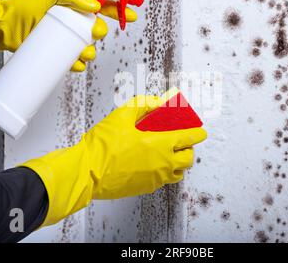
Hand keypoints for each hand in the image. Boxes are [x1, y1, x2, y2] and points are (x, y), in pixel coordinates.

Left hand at [0, 0, 137, 70]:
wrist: (2, 28)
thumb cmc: (22, 8)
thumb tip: (94, 6)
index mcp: (74, 7)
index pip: (102, 8)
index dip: (118, 12)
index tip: (131, 16)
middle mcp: (73, 24)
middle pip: (98, 31)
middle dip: (99, 33)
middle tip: (93, 32)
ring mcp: (66, 41)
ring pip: (89, 49)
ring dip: (90, 52)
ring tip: (80, 51)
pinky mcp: (59, 56)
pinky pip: (76, 63)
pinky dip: (77, 65)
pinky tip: (73, 63)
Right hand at [21, 95, 206, 225]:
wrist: (87, 171)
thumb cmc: (103, 145)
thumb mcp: (122, 115)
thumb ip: (143, 104)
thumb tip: (158, 101)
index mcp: (160, 144)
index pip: (189, 138)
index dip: (198, 133)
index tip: (200, 131)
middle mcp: (163, 163)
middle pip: (189, 158)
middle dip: (189, 149)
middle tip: (181, 141)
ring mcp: (156, 178)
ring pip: (178, 173)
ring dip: (178, 163)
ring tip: (168, 153)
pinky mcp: (146, 188)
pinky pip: (163, 181)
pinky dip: (164, 172)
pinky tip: (152, 163)